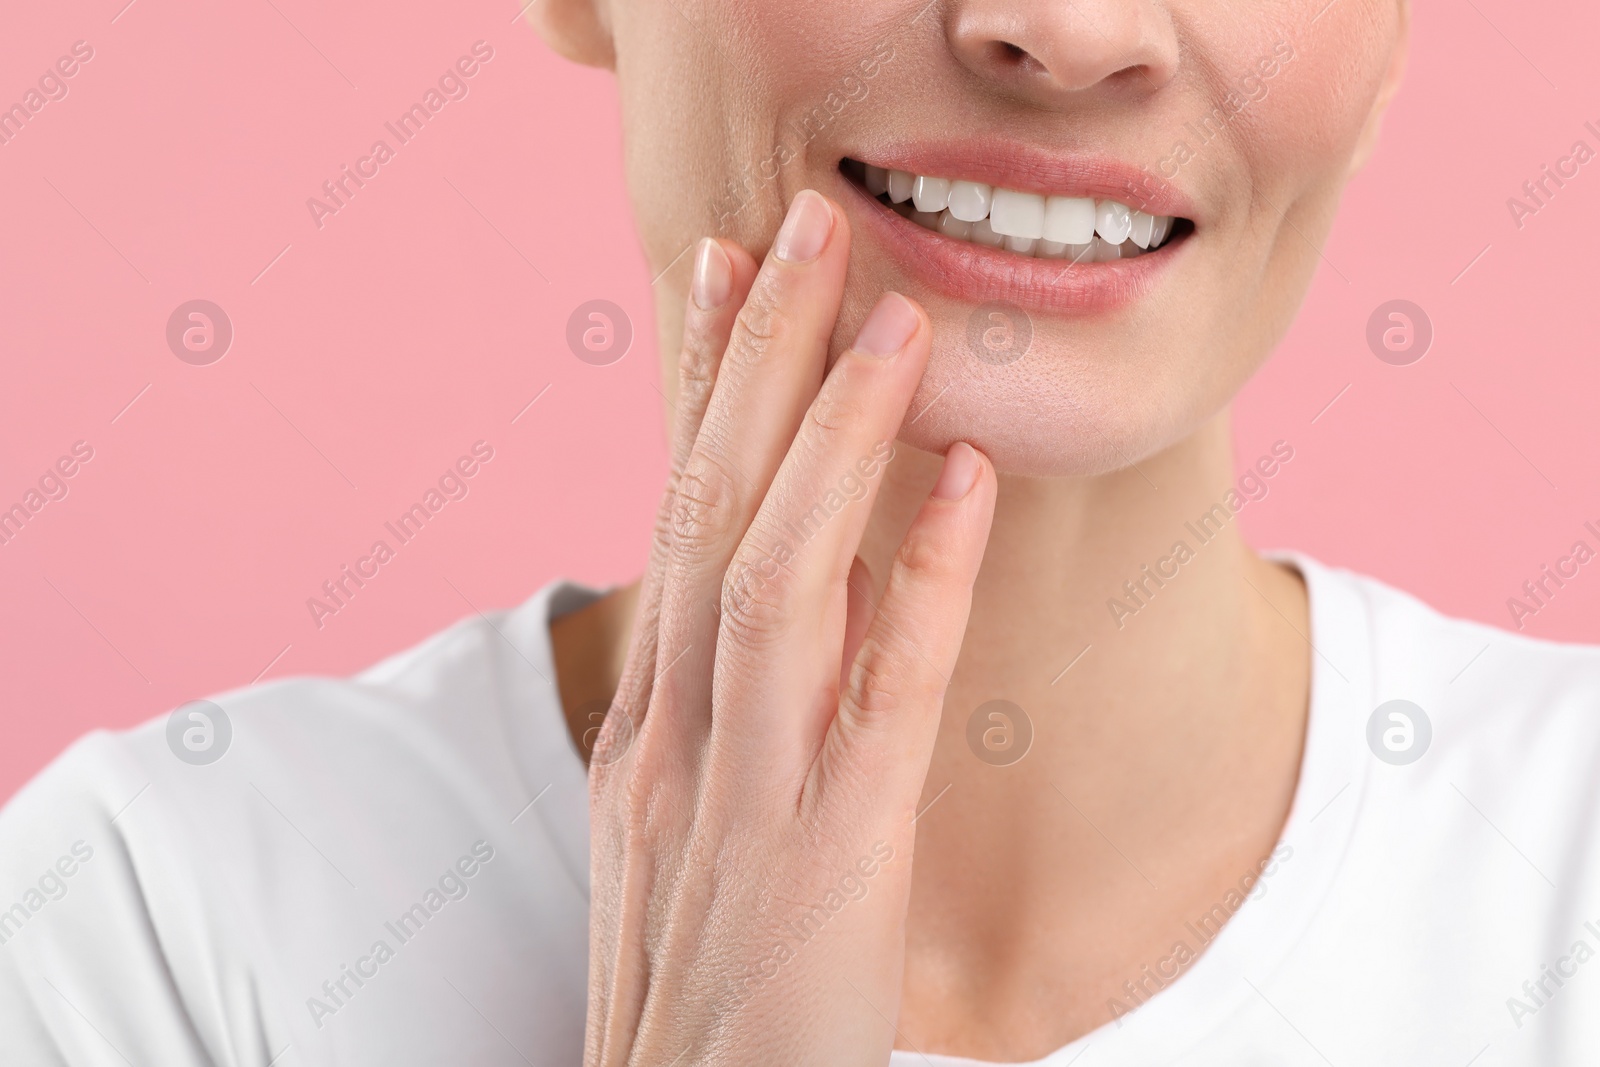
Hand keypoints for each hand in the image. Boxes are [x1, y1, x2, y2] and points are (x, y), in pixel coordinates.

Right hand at [585, 190, 996, 1065]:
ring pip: (775, 576)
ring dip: (828, 440)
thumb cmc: (703, 985)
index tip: (722, 272)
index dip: (700, 388)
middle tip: (795, 226)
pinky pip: (882, 696)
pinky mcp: (827, 859)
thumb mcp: (686, 833)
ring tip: (884, 321)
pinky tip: (960, 487)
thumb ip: (730, 710)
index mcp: (648, 726)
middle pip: (710, 510)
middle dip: (754, 361)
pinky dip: (918, 581)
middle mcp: (676, 737)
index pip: (670, 515)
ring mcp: (744, 793)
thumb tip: (807, 586)